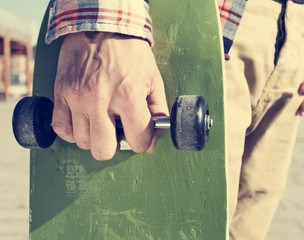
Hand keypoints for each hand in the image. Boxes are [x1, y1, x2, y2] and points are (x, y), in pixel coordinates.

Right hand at [51, 32, 168, 159]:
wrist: (102, 26)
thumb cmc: (131, 53)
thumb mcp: (153, 79)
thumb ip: (158, 111)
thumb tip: (154, 140)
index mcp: (129, 96)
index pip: (138, 141)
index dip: (143, 141)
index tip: (141, 134)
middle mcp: (100, 101)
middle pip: (104, 150)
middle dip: (116, 145)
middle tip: (118, 132)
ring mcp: (77, 98)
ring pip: (83, 143)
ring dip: (95, 137)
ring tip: (102, 122)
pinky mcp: (61, 93)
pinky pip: (61, 129)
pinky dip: (73, 131)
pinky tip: (84, 121)